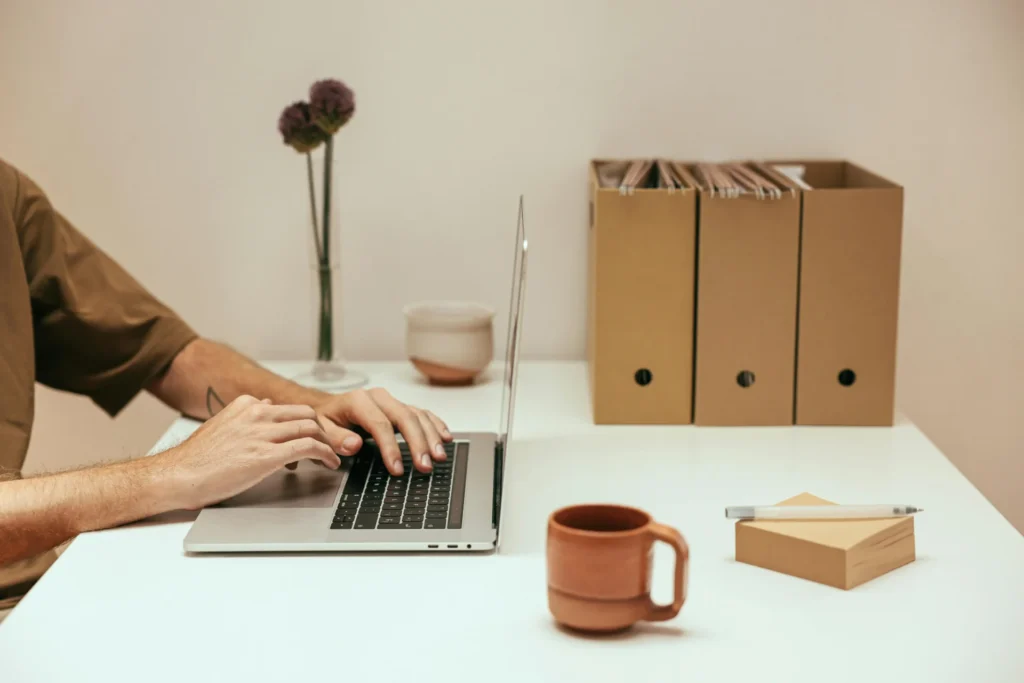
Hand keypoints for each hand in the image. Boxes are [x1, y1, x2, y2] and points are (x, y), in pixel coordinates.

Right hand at [151, 395, 340, 509]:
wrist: (178, 475)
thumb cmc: (197, 459)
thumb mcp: (222, 425)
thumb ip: (246, 417)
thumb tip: (266, 407)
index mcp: (246, 405)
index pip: (289, 408)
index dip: (306, 423)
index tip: (315, 436)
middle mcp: (256, 414)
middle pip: (306, 413)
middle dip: (324, 430)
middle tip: (331, 445)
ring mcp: (261, 433)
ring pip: (311, 427)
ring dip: (329, 442)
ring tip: (334, 455)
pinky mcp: (265, 455)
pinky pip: (307, 447)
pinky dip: (325, 453)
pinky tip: (329, 463)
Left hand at [313, 388, 451, 475]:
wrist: (328, 407)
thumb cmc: (326, 420)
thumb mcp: (321, 430)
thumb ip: (335, 438)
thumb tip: (354, 445)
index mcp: (358, 400)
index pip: (379, 424)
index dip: (390, 448)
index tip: (397, 470)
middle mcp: (379, 397)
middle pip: (405, 417)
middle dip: (418, 443)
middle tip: (425, 465)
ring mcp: (392, 401)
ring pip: (417, 415)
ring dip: (431, 436)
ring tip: (439, 457)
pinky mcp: (400, 407)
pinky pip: (422, 413)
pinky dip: (435, 425)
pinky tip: (445, 437)